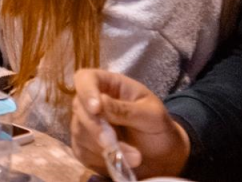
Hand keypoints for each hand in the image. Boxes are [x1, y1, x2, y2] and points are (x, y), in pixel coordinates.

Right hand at [71, 69, 191, 178]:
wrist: (162, 156)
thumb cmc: (159, 128)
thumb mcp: (152, 115)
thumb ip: (127, 109)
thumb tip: (100, 102)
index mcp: (109, 85)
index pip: (86, 79)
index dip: (86, 91)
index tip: (96, 109)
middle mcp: (92, 102)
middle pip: (79, 108)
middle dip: (96, 128)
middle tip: (113, 144)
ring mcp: (86, 124)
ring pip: (80, 132)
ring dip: (104, 148)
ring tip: (134, 158)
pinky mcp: (85, 146)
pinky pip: (83, 152)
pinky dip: (100, 160)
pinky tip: (120, 162)